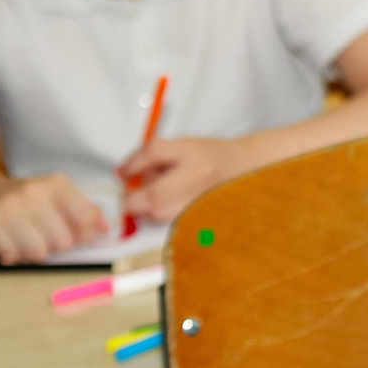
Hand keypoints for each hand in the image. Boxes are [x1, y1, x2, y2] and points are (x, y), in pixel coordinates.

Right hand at [0, 174, 107, 263]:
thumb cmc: (28, 202)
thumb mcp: (59, 197)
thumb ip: (84, 212)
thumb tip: (105, 228)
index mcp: (56, 184)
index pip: (85, 217)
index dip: (87, 233)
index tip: (83, 235)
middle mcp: (32, 192)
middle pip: (63, 240)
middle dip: (59, 245)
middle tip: (47, 236)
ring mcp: (8, 207)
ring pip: (39, 251)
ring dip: (37, 253)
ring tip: (29, 239)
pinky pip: (13, 255)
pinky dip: (15, 255)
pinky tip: (11, 241)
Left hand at [118, 137, 251, 222]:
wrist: (245, 166)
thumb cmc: (211, 155)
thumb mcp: (182, 145)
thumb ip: (153, 158)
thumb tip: (125, 176)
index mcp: (191, 152)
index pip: (152, 153)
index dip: (130, 165)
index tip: (122, 173)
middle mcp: (198, 175)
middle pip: (153, 195)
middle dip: (132, 199)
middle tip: (128, 196)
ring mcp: (202, 199)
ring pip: (160, 215)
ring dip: (147, 210)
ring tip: (154, 199)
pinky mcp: (204, 216)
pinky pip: (172, 223)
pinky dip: (162, 218)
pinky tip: (168, 208)